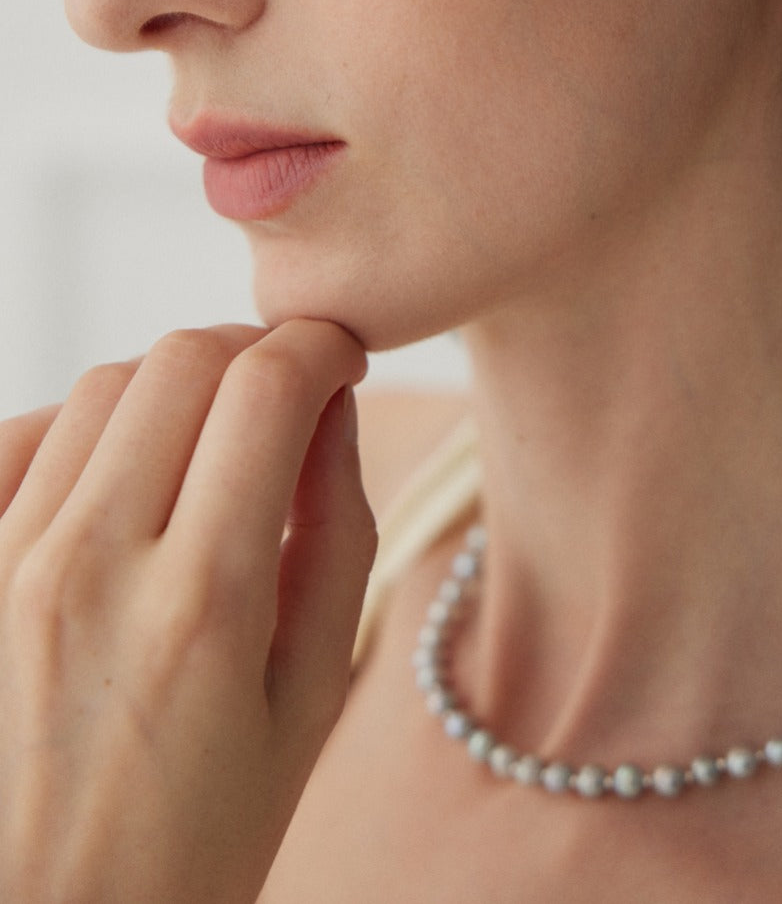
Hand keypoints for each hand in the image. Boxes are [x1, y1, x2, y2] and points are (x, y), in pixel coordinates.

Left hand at [0, 320, 373, 903]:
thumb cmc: (187, 842)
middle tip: (285, 392)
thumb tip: (332, 411)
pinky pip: (22, 433)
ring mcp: (6, 562)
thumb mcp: (306, 702)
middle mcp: (90, 564)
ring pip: (104, 386)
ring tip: (208, 444)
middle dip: (254, 353)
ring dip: (175, 387)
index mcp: (202, 604)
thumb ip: (336, 536)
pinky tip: (122, 474)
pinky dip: (86, 426)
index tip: (342, 360)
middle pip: (182, 361)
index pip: (269, 389)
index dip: (322, 346)